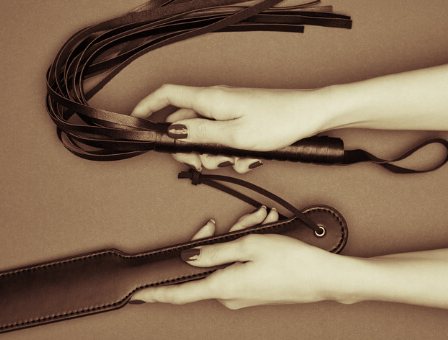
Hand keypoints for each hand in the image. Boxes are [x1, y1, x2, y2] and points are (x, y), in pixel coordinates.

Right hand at [131, 85, 328, 172]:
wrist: (310, 115)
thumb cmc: (280, 120)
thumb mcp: (235, 137)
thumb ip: (200, 136)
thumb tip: (173, 135)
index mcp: (209, 100)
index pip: (167, 95)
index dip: (147, 106)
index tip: (137, 122)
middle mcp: (216, 101)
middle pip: (184, 124)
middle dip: (190, 148)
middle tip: (202, 163)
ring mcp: (229, 110)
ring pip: (205, 135)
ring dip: (214, 154)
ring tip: (234, 161)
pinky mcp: (241, 119)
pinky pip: (224, 137)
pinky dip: (231, 151)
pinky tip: (248, 158)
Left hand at [131, 206, 358, 308]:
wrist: (326, 278)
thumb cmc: (294, 264)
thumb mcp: (249, 246)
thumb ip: (215, 249)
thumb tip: (192, 255)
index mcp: (223, 286)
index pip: (180, 293)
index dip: (157, 293)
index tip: (140, 294)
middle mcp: (230, 294)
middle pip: (207, 263)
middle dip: (220, 237)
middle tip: (240, 220)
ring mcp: (242, 293)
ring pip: (226, 259)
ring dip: (240, 237)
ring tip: (262, 223)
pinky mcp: (253, 289)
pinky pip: (239, 264)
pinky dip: (248, 247)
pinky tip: (264, 232)